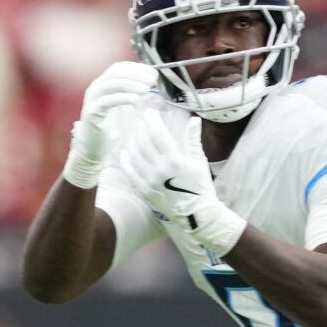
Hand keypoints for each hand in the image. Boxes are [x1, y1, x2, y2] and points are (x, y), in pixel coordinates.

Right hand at [63, 61, 156, 188]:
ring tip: (146, 89)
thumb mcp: (124, 106)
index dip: (136, 68)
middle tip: (151, 81)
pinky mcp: (91, 112)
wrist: (95, 147)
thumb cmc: (111, 127)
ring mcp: (92, 99)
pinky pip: (107, 101)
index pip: (118, 68)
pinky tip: (136, 100)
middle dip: (135, 75)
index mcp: (103, 85)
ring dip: (130, 84)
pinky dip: (122, 98)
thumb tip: (150, 82)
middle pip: (115, 74)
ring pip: (110, 84)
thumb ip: (133, 93)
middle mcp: (95, 89)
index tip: (152, 73)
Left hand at [115, 111, 246, 254]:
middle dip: (141, 129)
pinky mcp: (144, 190)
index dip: (153, 121)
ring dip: (133, 142)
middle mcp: (160, 169)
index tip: (149, 112)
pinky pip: (130, 172)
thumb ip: (193, 139)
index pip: (159, 134)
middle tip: (140, 121)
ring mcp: (150, 180)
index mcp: (175, 160)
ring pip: (135, 155)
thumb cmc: (200, 186)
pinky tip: (125, 152)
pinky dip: (126, 160)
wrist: (196, 214)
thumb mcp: (199, 161)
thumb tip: (195, 119)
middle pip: (144, 143)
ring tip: (134, 134)